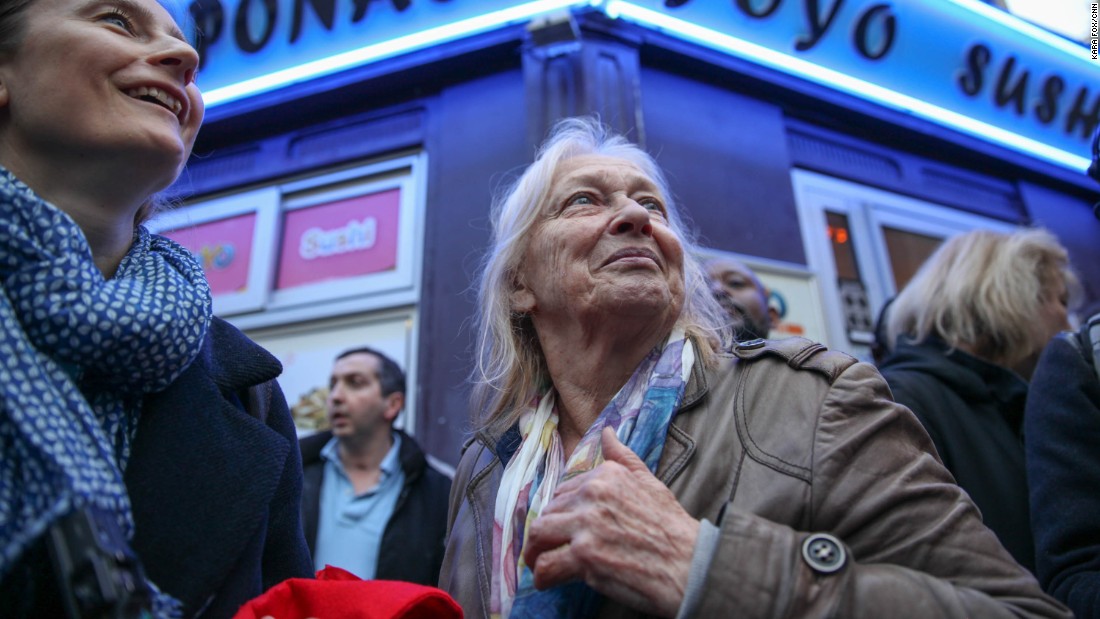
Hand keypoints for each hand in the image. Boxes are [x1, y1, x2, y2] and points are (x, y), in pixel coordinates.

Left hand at [523, 427, 699, 617]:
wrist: (689, 563)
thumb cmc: (672, 527)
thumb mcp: (649, 482)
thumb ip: (623, 458)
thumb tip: (607, 432)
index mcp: (605, 476)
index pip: (565, 491)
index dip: (562, 513)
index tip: (564, 528)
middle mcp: (592, 495)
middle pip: (549, 512)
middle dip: (546, 533)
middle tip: (548, 549)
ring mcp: (586, 525)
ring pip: (540, 534)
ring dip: (535, 552)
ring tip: (540, 564)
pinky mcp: (584, 555)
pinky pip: (548, 564)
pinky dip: (543, 575)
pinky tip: (548, 582)